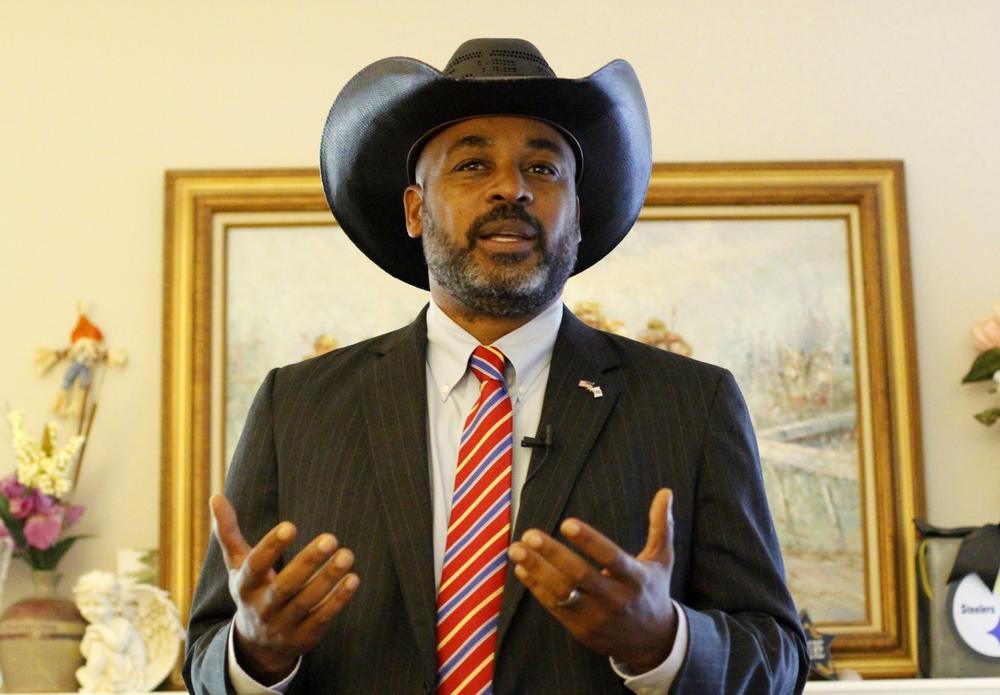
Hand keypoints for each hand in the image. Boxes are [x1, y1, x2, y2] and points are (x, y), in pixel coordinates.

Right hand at [210, 494, 359, 682]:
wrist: (258, 644)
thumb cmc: (253, 590)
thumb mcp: (238, 565)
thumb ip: (229, 532)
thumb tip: (216, 495)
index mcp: (244, 586)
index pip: (255, 566)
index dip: (271, 547)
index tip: (290, 525)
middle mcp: (262, 607)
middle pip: (284, 586)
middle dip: (308, 562)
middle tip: (331, 538)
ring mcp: (283, 625)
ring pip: (307, 602)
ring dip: (328, 578)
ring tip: (347, 554)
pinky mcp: (304, 637)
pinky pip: (322, 618)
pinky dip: (338, 600)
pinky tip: (353, 579)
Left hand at [508, 488, 676, 672]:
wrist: (652, 644)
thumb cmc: (652, 592)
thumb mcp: (661, 561)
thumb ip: (660, 526)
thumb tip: (665, 491)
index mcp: (635, 578)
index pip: (611, 557)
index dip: (589, 541)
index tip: (567, 523)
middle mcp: (615, 599)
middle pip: (580, 576)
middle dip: (553, 555)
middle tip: (530, 534)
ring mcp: (596, 617)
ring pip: (562, 592)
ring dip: (537, 570)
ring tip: (516, 549)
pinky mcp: (581, 629)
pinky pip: (554, 607)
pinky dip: (536, 588)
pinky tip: (521, 568)